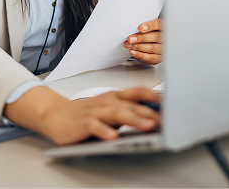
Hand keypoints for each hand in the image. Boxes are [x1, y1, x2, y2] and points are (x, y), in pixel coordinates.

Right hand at [4, 86, 160, 144]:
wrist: (55, 114)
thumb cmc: (86, 113)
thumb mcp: (110, 110)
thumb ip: (129, 112)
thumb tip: (156, 117)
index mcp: (115, 96)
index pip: (138, 92)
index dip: (155, 97)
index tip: (173, 103)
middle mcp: (107, 101)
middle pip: (131, 104)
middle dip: (150, 111)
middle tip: (166, 119)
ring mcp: (94, 111)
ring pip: (116, 113)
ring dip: (133, 119)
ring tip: (147, 126)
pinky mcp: (82, 123)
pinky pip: (94, 126)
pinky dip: (104, 131)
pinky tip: (113, 137)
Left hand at [124, 19, 161, 64]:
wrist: (154, 45)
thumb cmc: (150, 34)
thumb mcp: (149, 27)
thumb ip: (144, 27)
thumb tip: (133, 29)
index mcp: (164, 27)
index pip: (159, 24)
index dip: (150, 26)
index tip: (140, 28)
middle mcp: (166, 37)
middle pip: (156, 37)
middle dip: (142, 38)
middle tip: (131, 39)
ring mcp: (164, 48)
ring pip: (153, 48)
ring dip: (139, 47)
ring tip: (129, 45)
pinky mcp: (160, 57)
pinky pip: (151, 58)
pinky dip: (140, 55)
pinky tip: (133, 52)